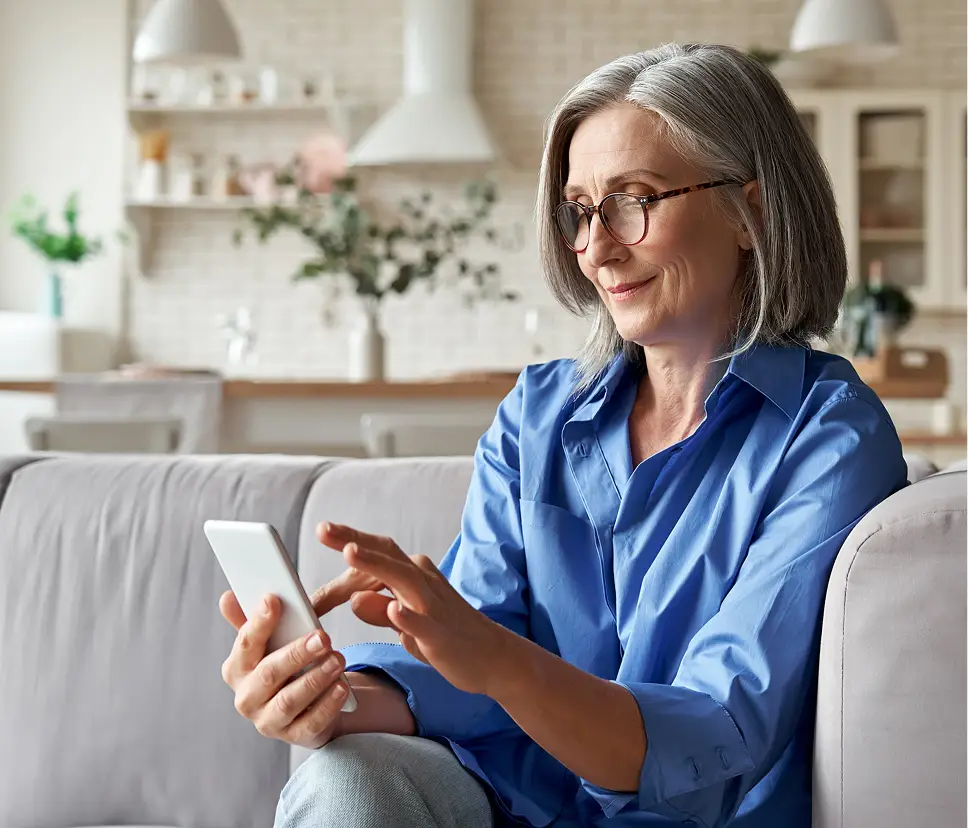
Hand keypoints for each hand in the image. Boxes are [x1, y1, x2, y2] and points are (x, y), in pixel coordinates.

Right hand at [219, 591, 348, 748]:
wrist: (305, 706)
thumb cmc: (285, 666)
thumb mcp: (270, 643)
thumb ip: (252, 621)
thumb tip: (228, 597)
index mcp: (236, 669)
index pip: (245, 645)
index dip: (258, 623)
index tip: (274, 600)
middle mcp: (247, 698)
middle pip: (269, 674)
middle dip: (296, 653)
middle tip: (323, 637)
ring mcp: (268, 721)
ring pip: (289, 701)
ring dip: (315, 679)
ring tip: (337, 659)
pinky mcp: (294, 736)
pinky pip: (310, 723)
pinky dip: (327, 705)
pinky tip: (341, 687)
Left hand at [315, 522, 506, 696]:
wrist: (493, 657)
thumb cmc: (447, 636)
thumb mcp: (406, 623)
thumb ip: (379, 610)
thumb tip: (353, 599)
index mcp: (414, 575)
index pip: (378, 553)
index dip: (350, 541)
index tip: (324, 530)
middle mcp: (423, 582)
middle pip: (387, 555)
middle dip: (354, 540)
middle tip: (324, 529)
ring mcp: (433, 606)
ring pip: (402, 579)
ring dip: (376, 564)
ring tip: (349, 553)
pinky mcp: (441, 634)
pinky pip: (422, 622)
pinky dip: (407, 615)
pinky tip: (392, 609)